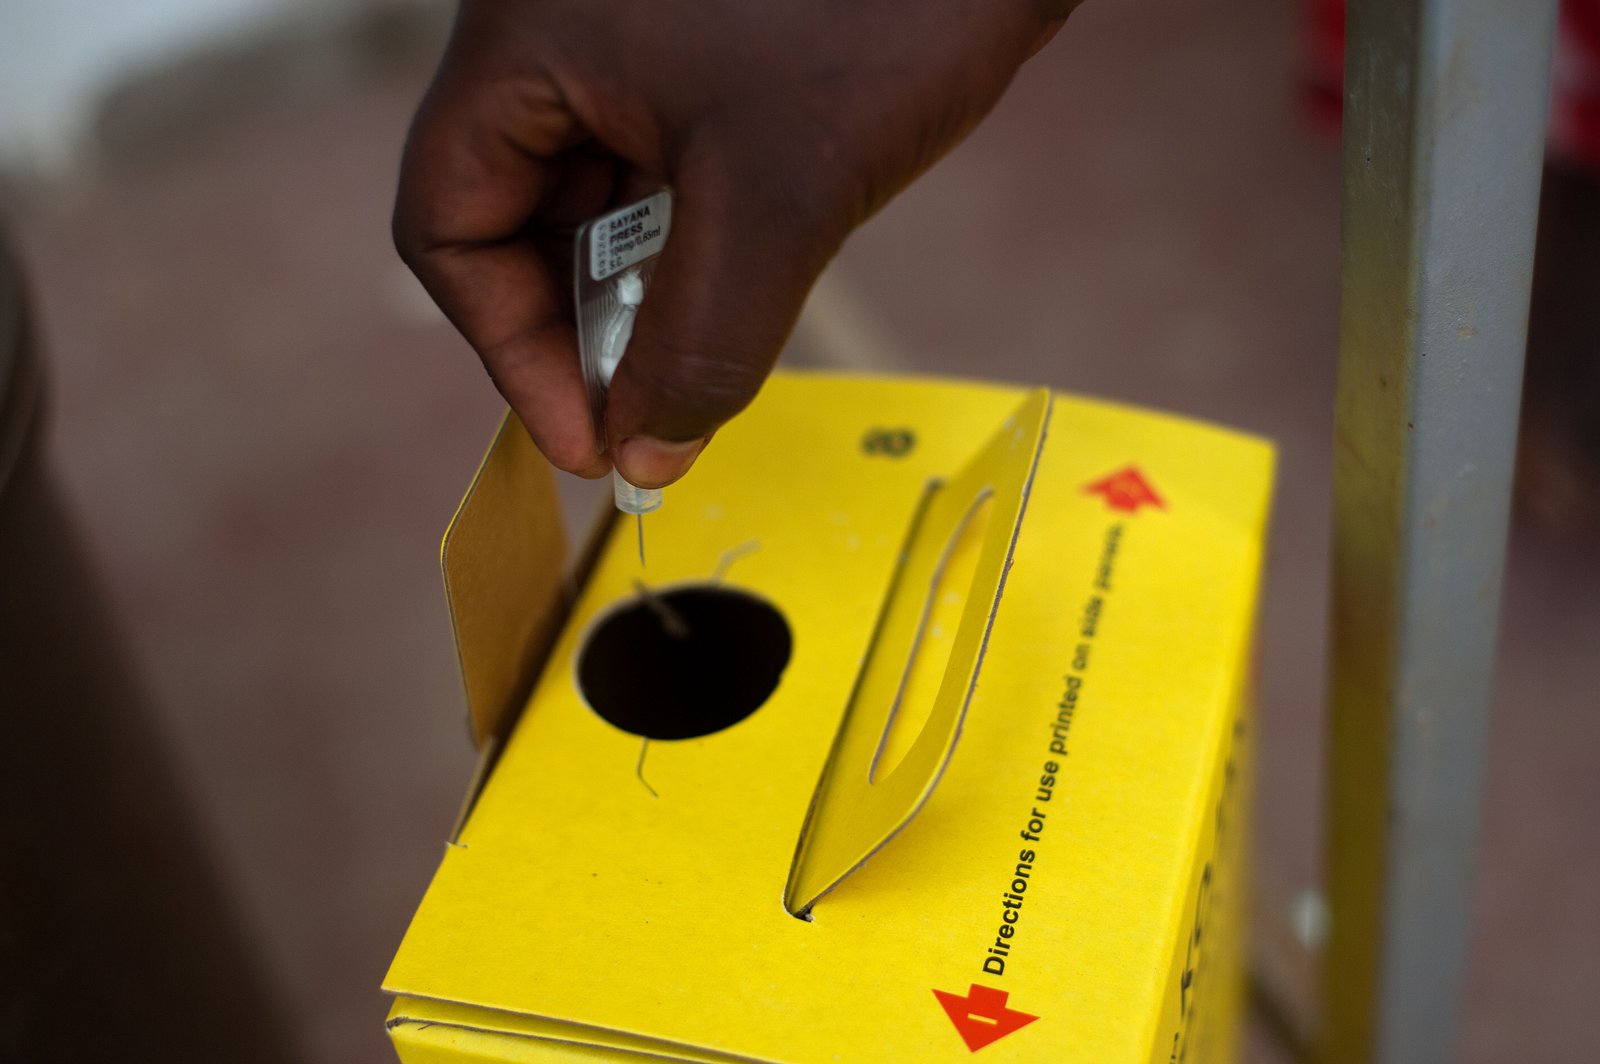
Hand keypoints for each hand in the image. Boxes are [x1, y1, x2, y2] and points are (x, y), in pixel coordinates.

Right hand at [395, 0, 1071, 485]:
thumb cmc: (885, 12)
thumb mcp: (780, 202)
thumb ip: (701, 344)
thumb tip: (646, 455)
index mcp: (525, 38)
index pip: (449, 224)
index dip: (510, 350)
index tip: (588, 440)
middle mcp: (551, 31)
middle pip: (511, 218)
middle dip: (577, 330)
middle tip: (644, 418)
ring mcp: (621, 38)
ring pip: (587, 201)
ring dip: (633, 296)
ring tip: (690, 366)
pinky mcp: (690, 51)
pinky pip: (649, 168)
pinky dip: (680, 245)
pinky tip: (728, 293)